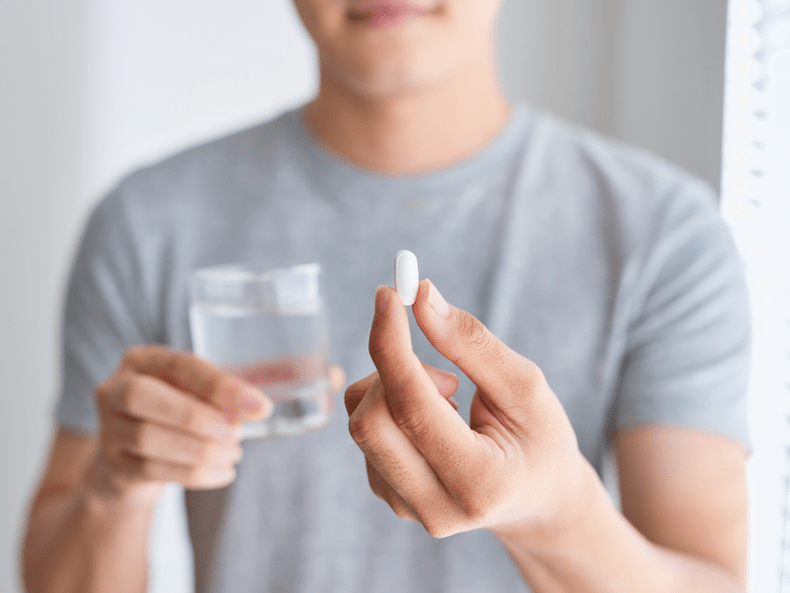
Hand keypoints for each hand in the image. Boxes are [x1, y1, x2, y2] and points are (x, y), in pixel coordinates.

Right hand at [90, 344, 343, 507]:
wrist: (134, 459)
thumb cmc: (188, 411)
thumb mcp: (214, 389)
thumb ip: (266, 379)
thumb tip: (333, 376)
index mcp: (146, 358)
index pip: (180, 365)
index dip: (220, 386)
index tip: (261, 407)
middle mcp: (117, 387)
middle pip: (146, 398)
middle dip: (199, 417)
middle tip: (241, 434)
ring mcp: (108, 428)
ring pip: (148, 438)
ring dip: (200, 450)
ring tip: (235, 454)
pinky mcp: (113, 466)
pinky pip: (151, 470)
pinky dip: (193, 474)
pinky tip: (223, 472)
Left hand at [345, 280, 589, 541]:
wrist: (537, 499)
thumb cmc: (540, 438)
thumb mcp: (526, 386)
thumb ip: (472, 343)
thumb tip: (421, 298)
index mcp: (480, 482)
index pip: (413, 409)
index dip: (392, 346)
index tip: (388, 295)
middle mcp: (436, 507)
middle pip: (370, 421)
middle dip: (393, 368)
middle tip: (441, 364)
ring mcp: (406, 507)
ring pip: (361, 422)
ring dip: (395, 387)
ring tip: (451, 397)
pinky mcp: (388, 495)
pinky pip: (365, 432)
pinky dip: (391, 404)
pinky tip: (435, 418)